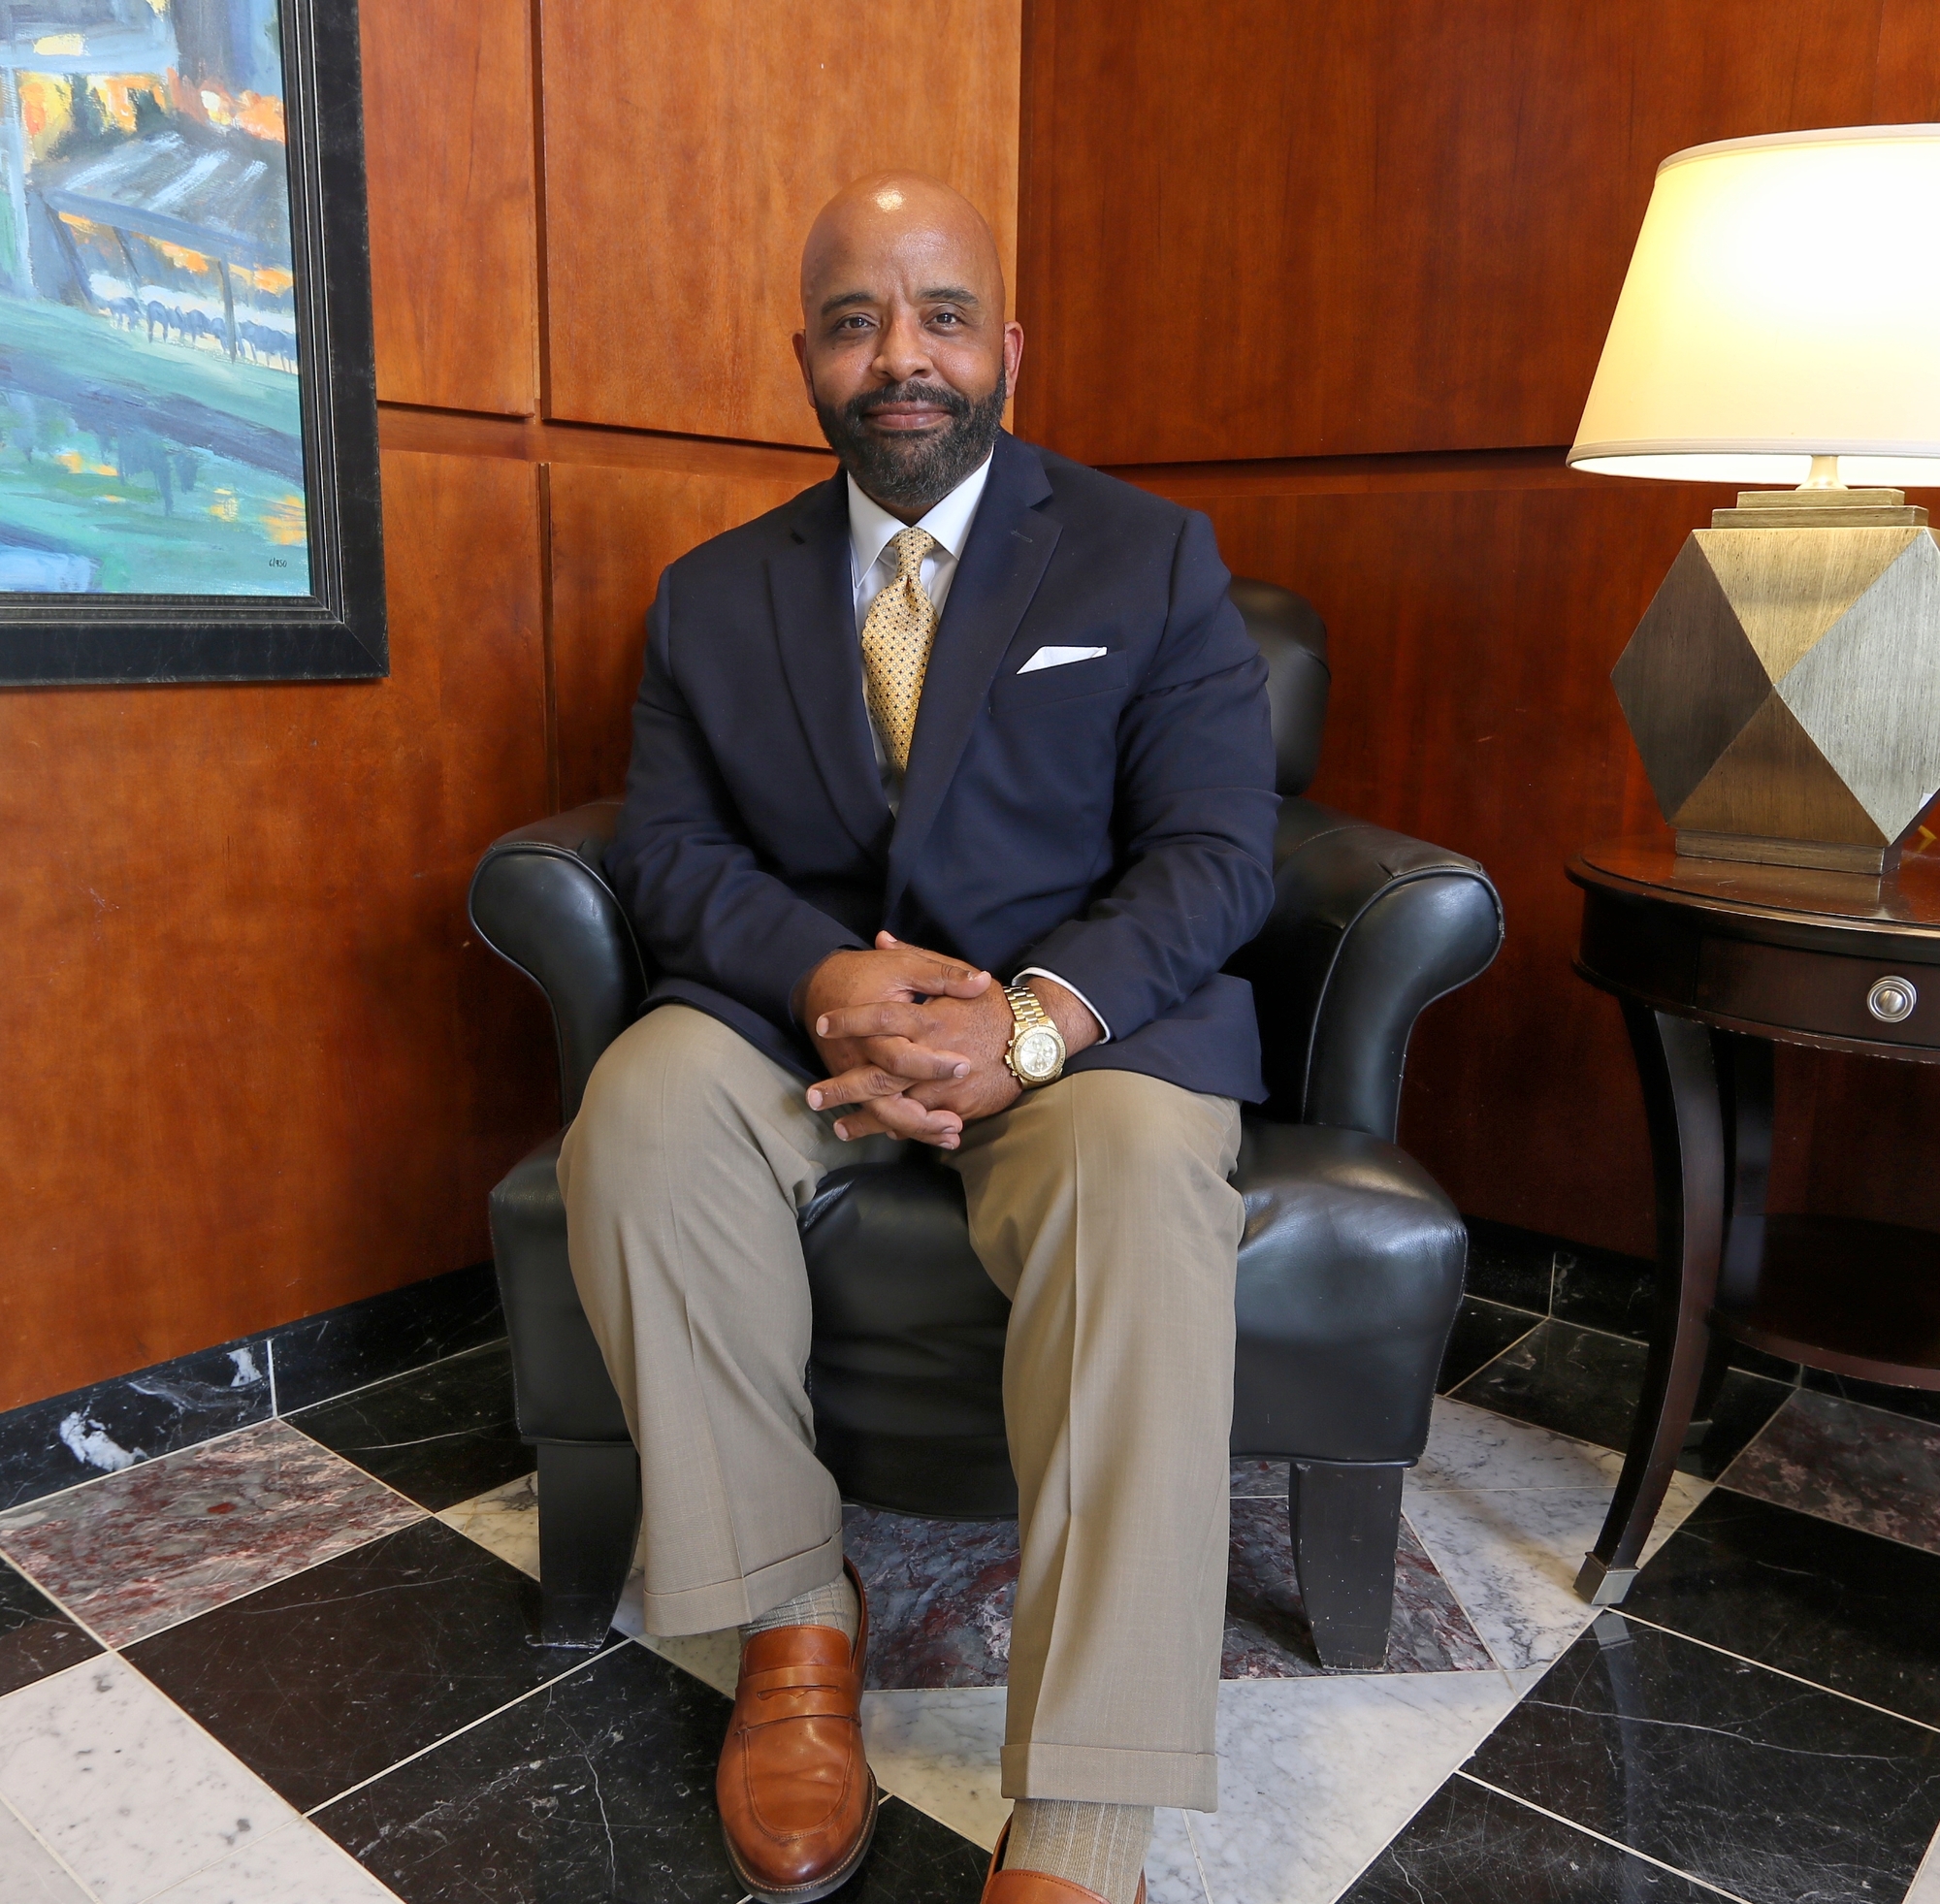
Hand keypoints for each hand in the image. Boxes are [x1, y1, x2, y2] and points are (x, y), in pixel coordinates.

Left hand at [807, 948, 1102, 1143]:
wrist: (1035, 1039)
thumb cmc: (993, 1006)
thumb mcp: (958, 975)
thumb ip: (917, 959)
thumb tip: (881, 938)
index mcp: (931, 1019)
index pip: (883, 1017)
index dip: (852, 1020)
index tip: (824, 1025)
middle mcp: (933, 1055)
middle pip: (879, 1076)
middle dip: (844, 1088)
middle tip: (813, 1097)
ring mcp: (945, 1087)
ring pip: (897, 1107)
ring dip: (866, 1119)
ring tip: (838, 1126)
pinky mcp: (958, 1108)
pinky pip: (923, 1123)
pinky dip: (900, 1129)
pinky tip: (878, 1133)